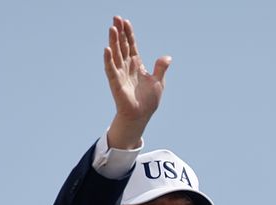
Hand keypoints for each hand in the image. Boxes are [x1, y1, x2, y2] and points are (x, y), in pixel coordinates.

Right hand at [103, 16, 169, 148]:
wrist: (141, 116)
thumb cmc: (148, 100)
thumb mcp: (159, 82)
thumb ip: (161, 68)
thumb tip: (167, 57)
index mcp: (136, 65)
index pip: (131, 45)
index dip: (128, 34)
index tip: (126, 21)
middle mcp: (126, 67)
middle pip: (122, 46)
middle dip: (119, 32)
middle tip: (115, 18)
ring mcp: (120, 74)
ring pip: (116, 54)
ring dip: (113, 41)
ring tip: (112, 28)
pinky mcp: (116, 83)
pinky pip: (111, 69)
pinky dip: (108, 60)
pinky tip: (107, 49)